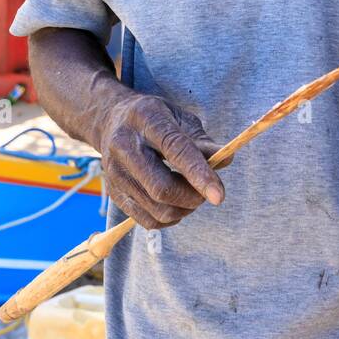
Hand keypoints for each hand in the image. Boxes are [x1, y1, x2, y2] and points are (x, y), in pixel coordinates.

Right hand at [99, 93, 232, 228]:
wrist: (112, 120)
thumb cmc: (155, 119)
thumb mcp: (181, 118)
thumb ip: (203, 142)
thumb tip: (226, 160)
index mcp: (146, 119)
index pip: (175, 150)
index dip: (199, 175)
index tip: (219, 195)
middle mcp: (124, 146)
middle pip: (161, 187)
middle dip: (193, 197)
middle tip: (208, 193)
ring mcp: (115, 172)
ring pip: (156, 209)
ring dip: (184, 209)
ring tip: (192, 195)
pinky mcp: (113, 192)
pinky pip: (147, 220)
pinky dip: (170, 219)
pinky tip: (177, 204)